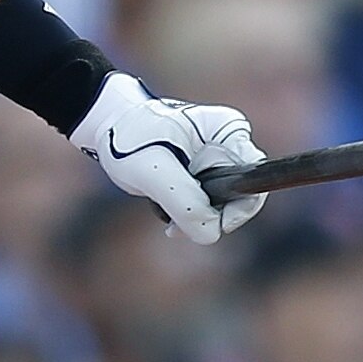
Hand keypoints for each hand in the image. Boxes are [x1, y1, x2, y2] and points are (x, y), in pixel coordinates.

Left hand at [69, 72, 266, 242]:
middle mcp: (230, 145)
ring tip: (165, 213)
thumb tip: (211, 233)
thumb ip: (184, 202)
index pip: (255, 180)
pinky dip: (189, 216)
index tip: (213, 223)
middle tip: (177, 225)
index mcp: (228, 131)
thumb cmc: (129, 137)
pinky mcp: (204, 176)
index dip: (240, 210)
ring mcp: (218, 161)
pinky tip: (166, 215)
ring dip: (195, 217)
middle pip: (241, 198)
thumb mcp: (152, 170)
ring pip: (223, 207)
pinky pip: (208, 207)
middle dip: (211, 217)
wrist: (107, 128)